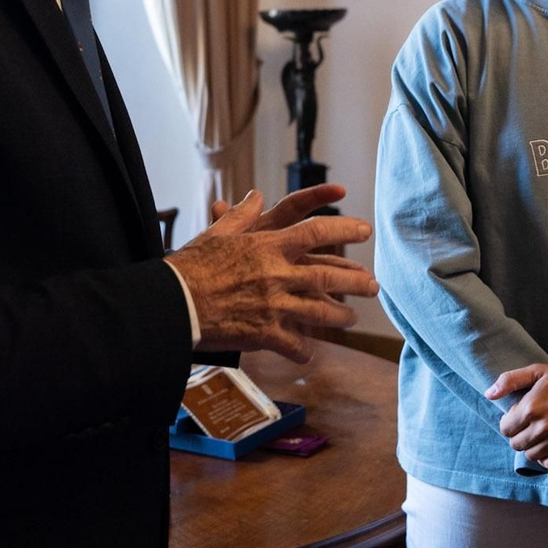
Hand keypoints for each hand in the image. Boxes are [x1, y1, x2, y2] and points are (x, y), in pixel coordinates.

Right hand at [169, 185, 378, 362]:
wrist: (173, 304)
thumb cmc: (191, 265)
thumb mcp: (217, 233)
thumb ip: (241, 215)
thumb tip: (255, 196)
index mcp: (268, 246)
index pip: (316, 232)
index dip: (344, 229)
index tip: (364, 230)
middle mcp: (277, 273)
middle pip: (329, 276)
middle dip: (356, 282)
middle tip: (374, 285)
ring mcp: (273, 305)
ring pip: (320, 312)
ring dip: (340, 316)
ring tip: (352, 319)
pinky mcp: (265, 333)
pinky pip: (294, 344)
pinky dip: (304, 349)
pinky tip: (309, 351)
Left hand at [486, 360, 547, 469]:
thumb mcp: (537, 371)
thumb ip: (510, 380)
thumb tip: (488, 394)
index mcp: (531, 407)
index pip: (505, 429)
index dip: (509, 423)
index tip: (518, 417)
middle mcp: (544, 427)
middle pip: (516, 444)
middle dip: (518, 436)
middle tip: (529, 427)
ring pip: (532, 455)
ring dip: (533, 447)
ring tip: (541, 435)